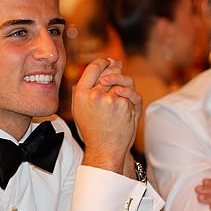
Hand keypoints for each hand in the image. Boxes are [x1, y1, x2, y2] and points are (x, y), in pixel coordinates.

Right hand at [72, 58, 142, 172]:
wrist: (104, 149)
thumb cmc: (92, 130)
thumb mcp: (80, 110)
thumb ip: (82, 91)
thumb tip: (91, 72)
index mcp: (81, 94)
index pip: (93, 68)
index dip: (103, 62)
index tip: (108, 61)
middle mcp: (94, 94)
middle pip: (110, 71)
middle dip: (116, 69)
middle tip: (119, 67)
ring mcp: (110, 99)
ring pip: (122, 81)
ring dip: (124, 84)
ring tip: (121, 90)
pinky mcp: (124, 105)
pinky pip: (131, 93)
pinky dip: (130, 98)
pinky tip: (125, 106)